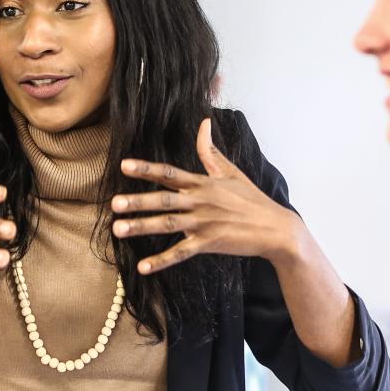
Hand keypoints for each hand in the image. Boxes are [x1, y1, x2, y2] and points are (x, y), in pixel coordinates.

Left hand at [110, 118, 300, 273]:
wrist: (275, 228)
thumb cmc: (251, 199)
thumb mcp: (231, 171)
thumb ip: (210, 150)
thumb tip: (204, 123)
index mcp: (203, 183)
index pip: (169, 173)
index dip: (146, 169)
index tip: (124, 166)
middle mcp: (200, 201)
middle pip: (164, 200)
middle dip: (137, 202)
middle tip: (114, 204)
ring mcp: (203, 223)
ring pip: (167, 224)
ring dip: (142, 227)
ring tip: (118, 229)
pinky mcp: (209, 243)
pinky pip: (181, 252)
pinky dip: (162, 260)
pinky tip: (143, 267)